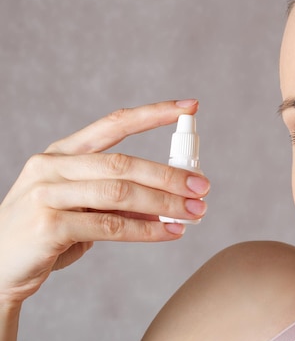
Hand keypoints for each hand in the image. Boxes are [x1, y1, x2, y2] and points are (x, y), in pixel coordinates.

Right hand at [0, 100, 209, 303]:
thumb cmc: (46, 233)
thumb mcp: (82, 207)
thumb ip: (119, 201)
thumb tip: (172, 203)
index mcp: (62, 153)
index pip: (113, 124)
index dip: (153, 114)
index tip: (190, 107)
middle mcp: (52, 166)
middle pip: (123, 163)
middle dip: (169, 175)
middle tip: (203, 187)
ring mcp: (47, 194)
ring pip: (121, 193)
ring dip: (165, 203)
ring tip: (195, 212)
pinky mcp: (49, 225)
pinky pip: (111, 225)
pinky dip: (148, 230)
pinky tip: (171, 233)